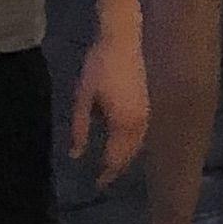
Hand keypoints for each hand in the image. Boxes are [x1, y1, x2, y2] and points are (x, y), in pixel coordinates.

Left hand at [67, 20, 150, 188]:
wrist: (123, 39)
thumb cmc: (99, 66)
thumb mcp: (83, 97)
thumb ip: (80, 128)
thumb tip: (76, 155)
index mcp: (123, 123)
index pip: (116, 159)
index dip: (106, 174)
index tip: (96, 184)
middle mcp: (139, 123)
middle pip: (129, 155)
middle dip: (116, 168)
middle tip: (102, 179)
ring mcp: (145, 113)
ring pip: (137, 145)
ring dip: (125, 157)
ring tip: (110, 164)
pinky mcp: (146, 104)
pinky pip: (140, 134)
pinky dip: (131, 144)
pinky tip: (120, 142)